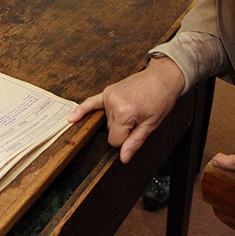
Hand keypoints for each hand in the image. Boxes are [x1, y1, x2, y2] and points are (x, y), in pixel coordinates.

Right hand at [67, 56, 185, 162]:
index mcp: (124, 113)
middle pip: (110, 130)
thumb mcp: (151, 124)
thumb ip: (135, 142)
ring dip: (117, 121)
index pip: (115, 140)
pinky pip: (91, 102)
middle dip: (123, 130)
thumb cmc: (161, 99)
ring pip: (106, 121)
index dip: (126, 140)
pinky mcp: (107, 91)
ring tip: (133, 109)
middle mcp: (113, 104)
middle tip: (139, 118)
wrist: (163, 77)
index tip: (137, 130)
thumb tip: (123, 158)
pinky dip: (81, 110)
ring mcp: (108, 96)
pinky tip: (72, 117)